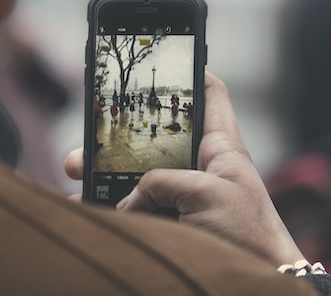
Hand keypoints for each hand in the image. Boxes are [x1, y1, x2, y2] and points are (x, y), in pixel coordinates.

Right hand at [64, 72, 304, 266]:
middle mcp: (200, 168)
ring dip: (107, 172)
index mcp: (221, 148)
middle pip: (159, 135)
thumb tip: (126, 201)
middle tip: (94, 131)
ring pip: (139, 174)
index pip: (210, 96)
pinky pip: (135, 209)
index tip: (169, 56)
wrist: (253, 287)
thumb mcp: (207, 196)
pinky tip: (84, 207)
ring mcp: (185, 197)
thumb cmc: (249, 236)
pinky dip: (109, 207)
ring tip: (77, 169)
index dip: (192, 72)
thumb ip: (162, 183)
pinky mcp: (173, 224)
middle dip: (126, 130)